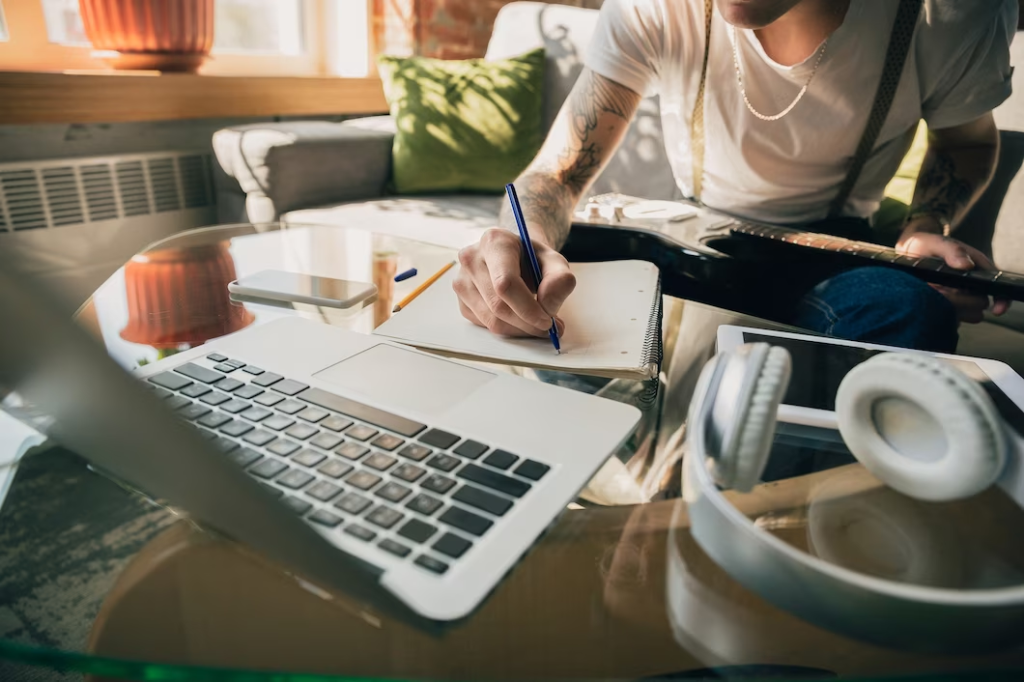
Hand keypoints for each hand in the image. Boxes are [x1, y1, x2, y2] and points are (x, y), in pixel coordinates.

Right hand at [453, 228, 575, 336]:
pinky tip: (519, 317)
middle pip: (498, 306)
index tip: (547, 321)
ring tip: (537, 323)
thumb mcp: (555, 262)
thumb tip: (547, 306)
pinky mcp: (461, 301)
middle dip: (527, 324)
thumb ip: (560, 280)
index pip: (505, 283)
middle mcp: (471, 259)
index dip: (527, 308)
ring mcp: (462, 281)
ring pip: (492, 321)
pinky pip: (485, 325)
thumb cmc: (533, 259)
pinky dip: (508, 329)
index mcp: (494, 242)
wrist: (516, 256)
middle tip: (549, 328)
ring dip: (520, 329)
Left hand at [897, 222, 1009, 322]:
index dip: (1001, 300)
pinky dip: (936, 312)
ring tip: (930, 292)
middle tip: (939, 291)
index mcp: (977, 269)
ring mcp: (957, 299)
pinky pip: (945, 318)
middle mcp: (971, 286)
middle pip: (979, 304)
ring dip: (948, 307)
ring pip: (963, 313)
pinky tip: (924, 301)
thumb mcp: (937, 243)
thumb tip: (966, 265)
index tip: (996, 310)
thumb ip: (952, 250)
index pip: (997, 288)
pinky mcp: (943, 308)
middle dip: (962, 301)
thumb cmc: (925, 246)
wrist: (904, 255)